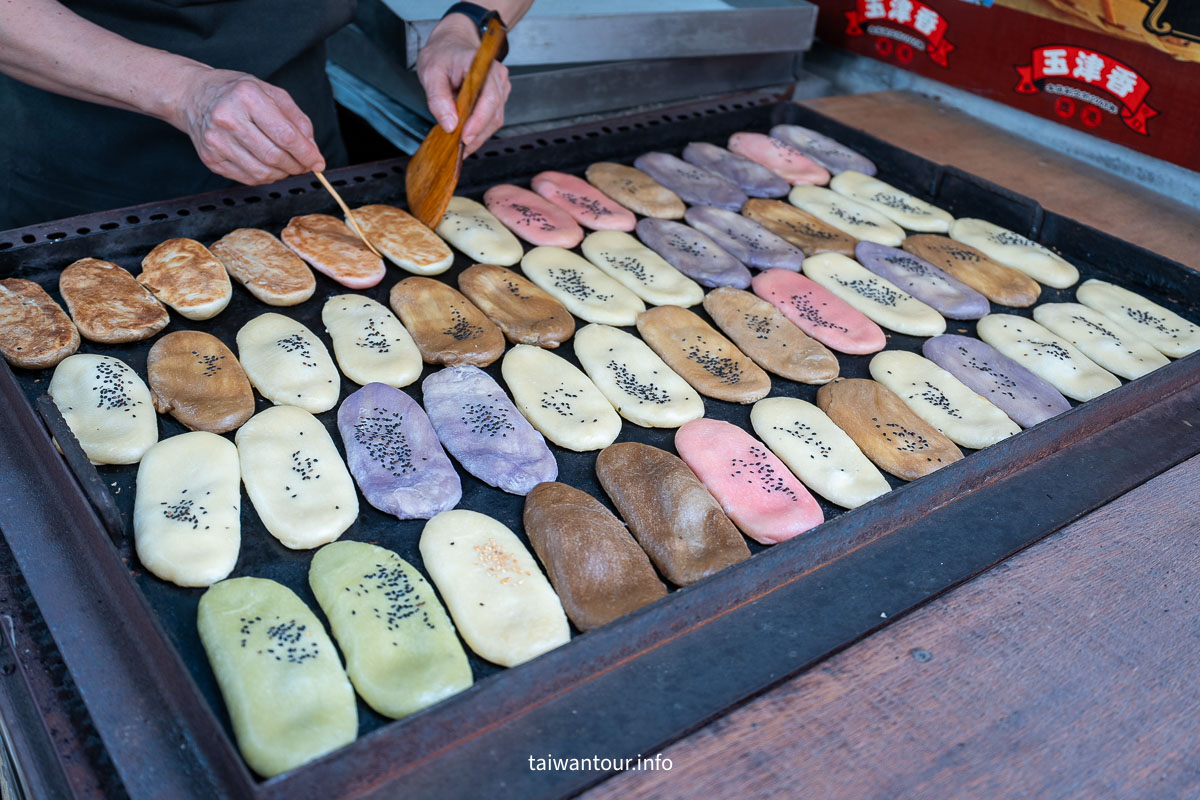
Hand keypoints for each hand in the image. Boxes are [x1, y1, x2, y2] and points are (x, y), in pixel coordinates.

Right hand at [173, 67, 325, 184]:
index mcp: (247, 97)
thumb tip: (313, 150)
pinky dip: (265, 177)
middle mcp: (228, 118)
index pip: (285, 135)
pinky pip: (248, 178)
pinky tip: (267, 165)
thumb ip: (297, 120)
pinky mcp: (210, 159)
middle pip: (274, 156)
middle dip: (297, 166)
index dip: (306, 154)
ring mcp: (216, 141)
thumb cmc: (236, 93)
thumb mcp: (271, 93)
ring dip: (282, 173)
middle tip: (304, 165)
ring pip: (262, 172)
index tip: (318, 162)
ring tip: (286, 164)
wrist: (193, 96)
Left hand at [417, 14, 510, 156]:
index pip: (489, 97)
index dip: (479, 121)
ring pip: (494, 120)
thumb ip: (438, 98)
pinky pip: (492, 119)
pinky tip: (465, 136)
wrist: (451, 44)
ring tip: (459, 146)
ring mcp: (500, 87)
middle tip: (457, 150)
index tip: (465, 137)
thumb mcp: (431, 72)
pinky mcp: (498, 98)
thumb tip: (449, 125)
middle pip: (494, 114)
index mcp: (482, 65)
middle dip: (476, 135)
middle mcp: (497, 77)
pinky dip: (479, 131)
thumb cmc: (442, 54)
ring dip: (478, 136)